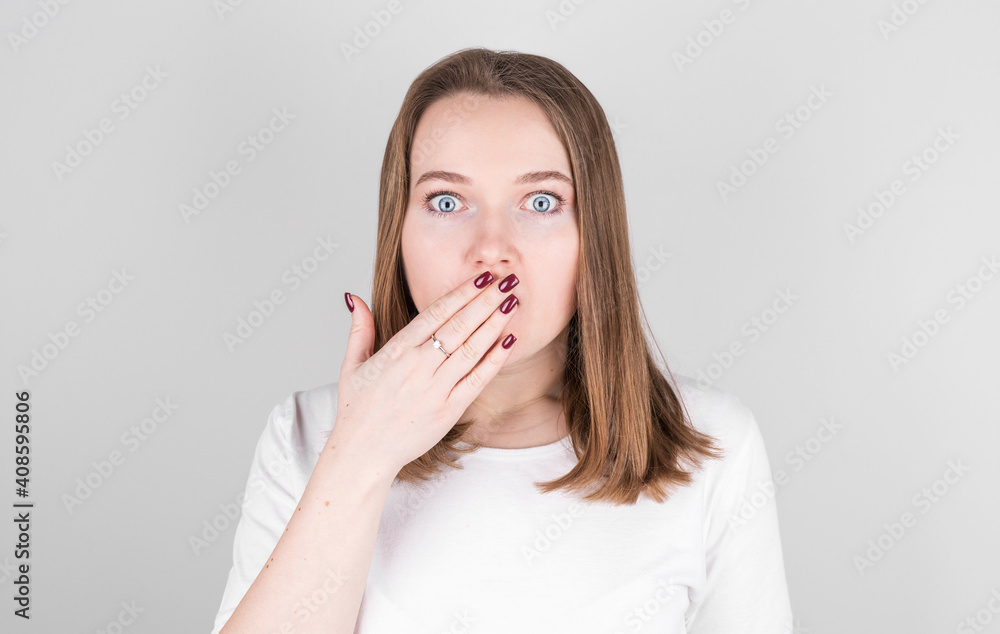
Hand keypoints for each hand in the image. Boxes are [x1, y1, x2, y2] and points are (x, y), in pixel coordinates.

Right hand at [332, 271, 519, 473]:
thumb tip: (354, 297)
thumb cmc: (357, 410)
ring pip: (472, 349)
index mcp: (396, 351)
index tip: (480, 277)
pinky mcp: (449, 410)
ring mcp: (436, 389)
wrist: (363, 453)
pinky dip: (495, 360)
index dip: (461, 293)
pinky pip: (477, 380)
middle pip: (459, 326)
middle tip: (507, 280)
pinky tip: (509, 341)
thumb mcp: (351, 365)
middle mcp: (419, 366)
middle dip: (486, 300)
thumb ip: (359, 329)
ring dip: (495, 324)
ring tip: (512, 303)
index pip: (436, 313)